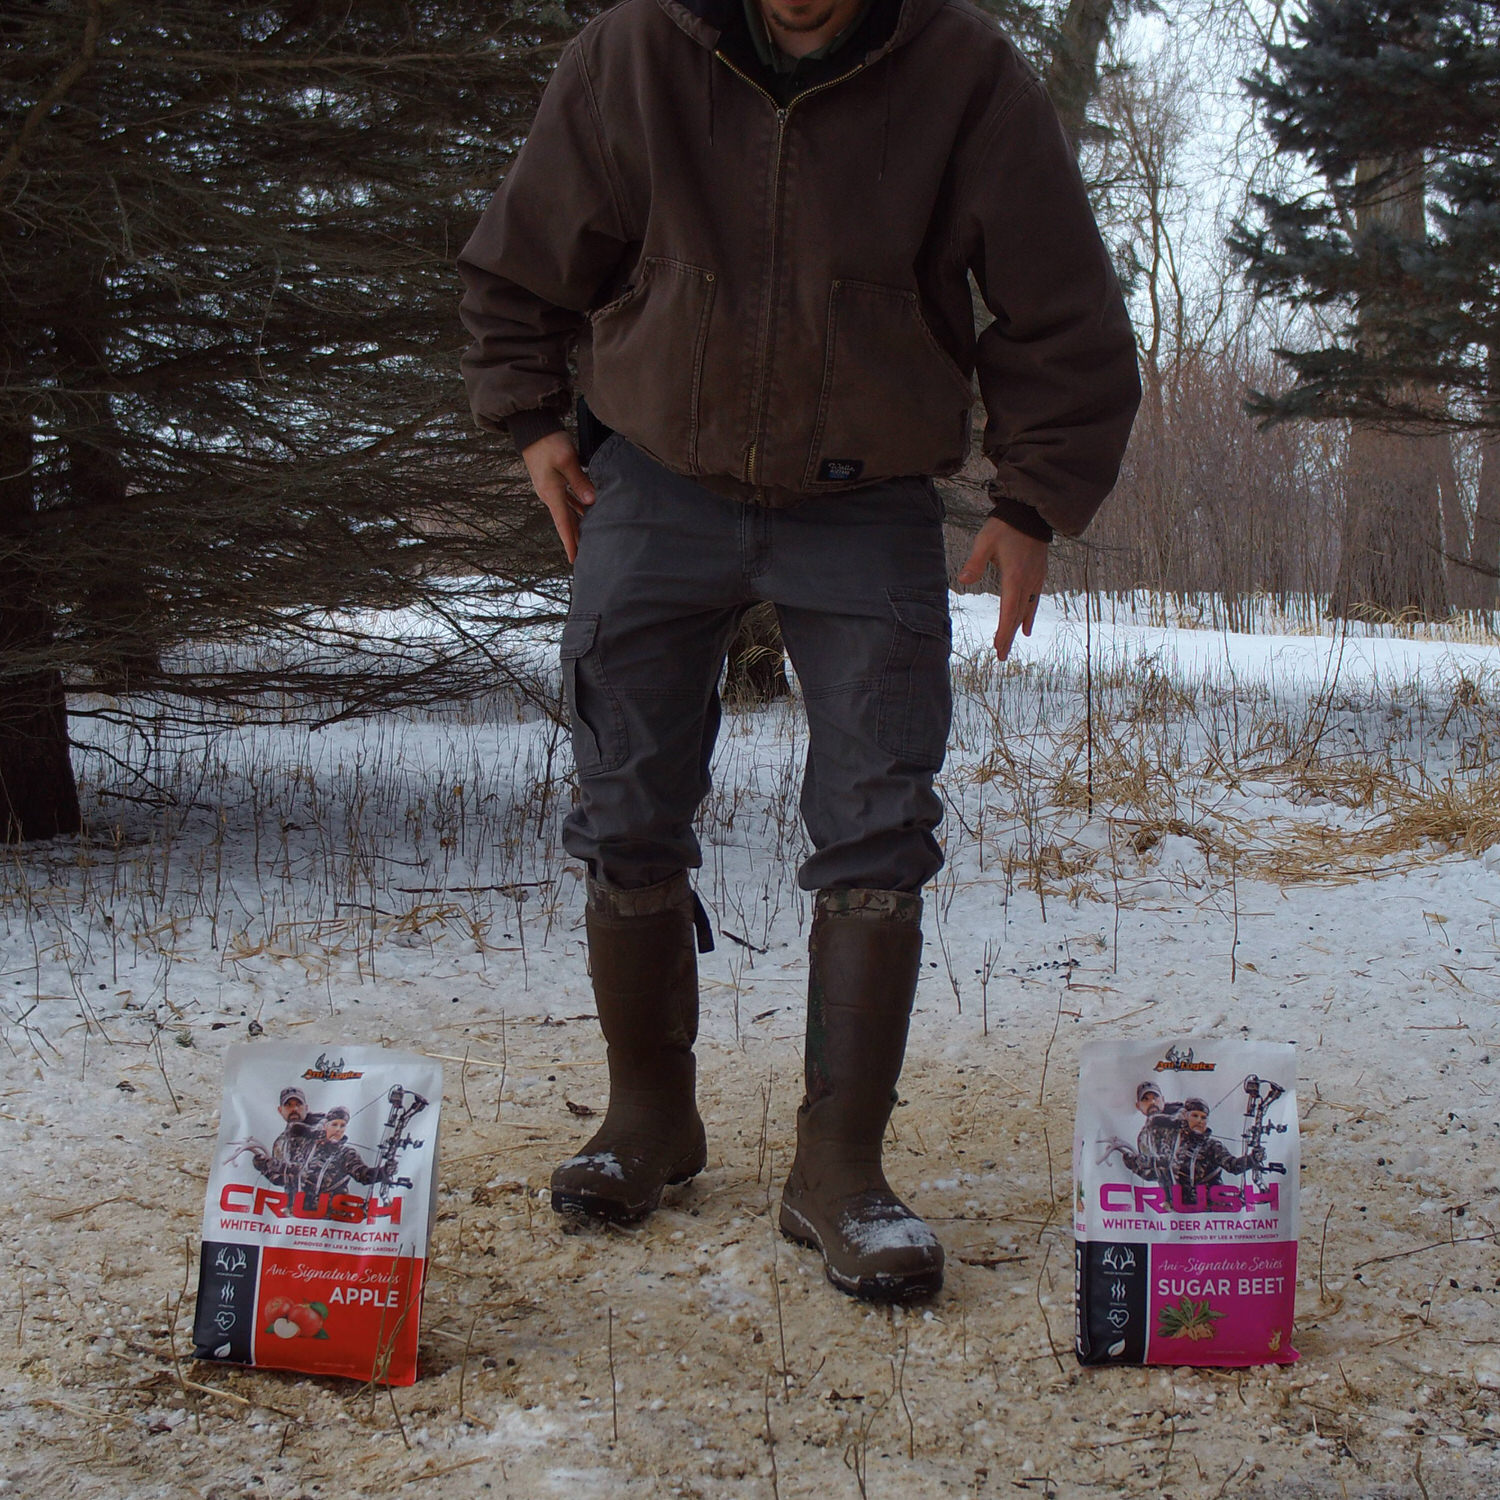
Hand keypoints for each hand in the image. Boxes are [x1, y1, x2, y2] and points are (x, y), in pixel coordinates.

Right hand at [521, 430, 595, 563]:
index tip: (574, 560)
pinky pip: (567, 500)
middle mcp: (549, 495)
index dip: (570, 543)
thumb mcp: (567, 460)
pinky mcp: (553, 481)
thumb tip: (591, 501)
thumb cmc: (549, 442)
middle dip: (575, 538)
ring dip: (578, 523)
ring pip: (567, 511)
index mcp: (551, 494)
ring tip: (590, 536)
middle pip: (565, 522)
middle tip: (586, 555)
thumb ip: (580, 481)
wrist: (533, 428)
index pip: (563, 524)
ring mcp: (550, 488)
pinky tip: (587, 511)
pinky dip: (577, 508)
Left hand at [956, 517, 1047, 660]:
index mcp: (1015, 577)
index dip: (1003, 631)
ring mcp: (1035, 579)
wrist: (1030, 513)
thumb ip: (975, 562)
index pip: (1008, 611)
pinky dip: (1029, 614)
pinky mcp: (1039, 574)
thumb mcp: (985, 541)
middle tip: (1001, 656)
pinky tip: (1027, 625)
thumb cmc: (1005, 527)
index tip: (997, 647)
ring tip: (1011, 644)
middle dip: (1008, 636)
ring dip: (1017, 627)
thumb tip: (963, 580)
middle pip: (1017, 615)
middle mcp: (1028, 582)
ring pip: (1026, 609)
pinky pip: (1034, 600)